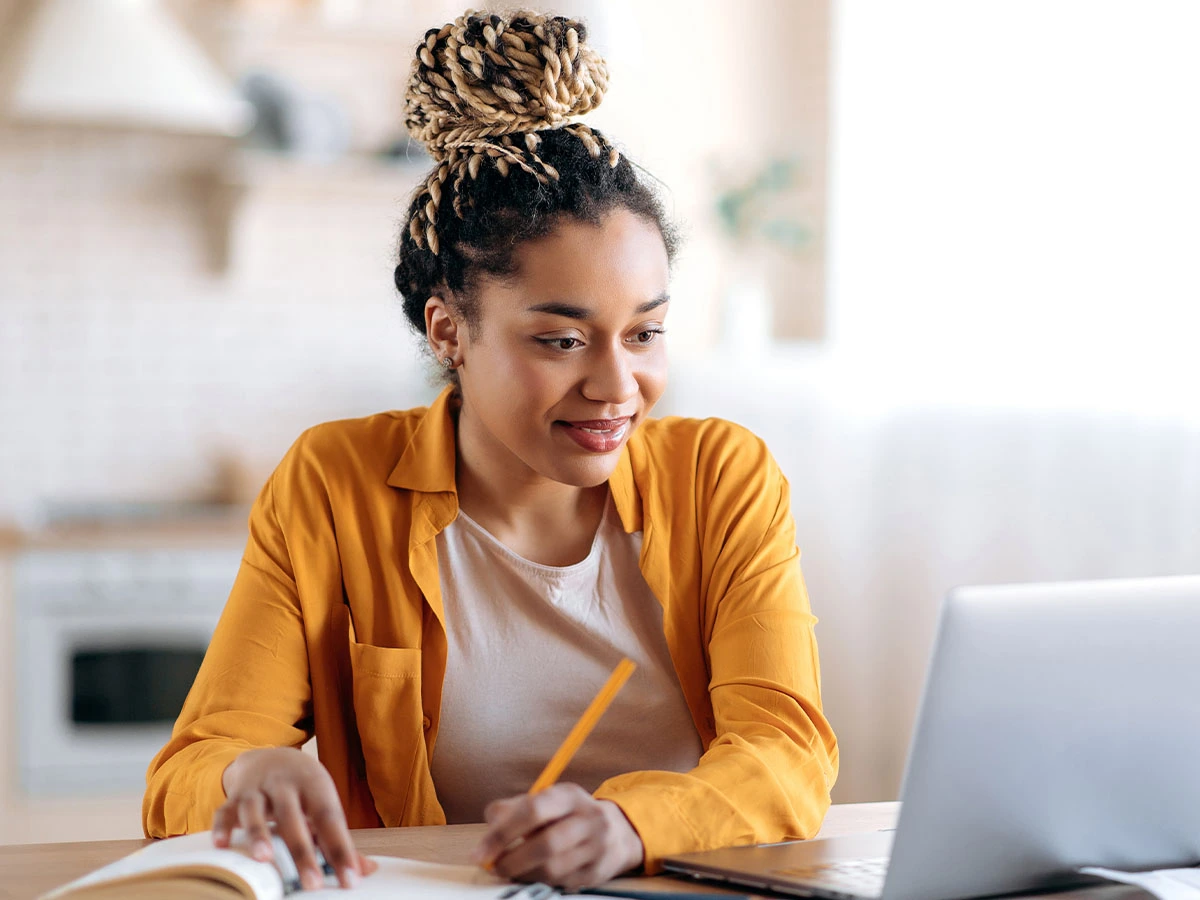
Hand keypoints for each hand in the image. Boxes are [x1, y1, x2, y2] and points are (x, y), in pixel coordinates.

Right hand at [213, 747, 377, 889]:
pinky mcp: (234, 796)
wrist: (272, 756)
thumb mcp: (323, 803)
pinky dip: (222, 826)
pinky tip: (222, 846)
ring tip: (264, 859)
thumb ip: (338, 838)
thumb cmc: (303, 789)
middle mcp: (286, 784)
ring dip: (258, 833)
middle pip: (293, 816)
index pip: (330, 819)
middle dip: (302, 851)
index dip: (341, 849)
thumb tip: (365, 870)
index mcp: (315, 786)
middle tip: (312, 883)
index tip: (350, 878)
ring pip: (255, 809)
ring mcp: (258, 789)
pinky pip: (225, 810)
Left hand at [470, 783, 644, 888]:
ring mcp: (596, 847)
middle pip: (545, 844)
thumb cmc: (570, 815)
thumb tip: (491, 820)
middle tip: (494, 867)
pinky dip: (540, 882)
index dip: (502, 833)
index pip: (533, 810)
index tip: (480, 852)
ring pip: (553, 869)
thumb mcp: (548, 800)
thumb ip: (515, 807)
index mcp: (569, 795)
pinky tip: (531, 876)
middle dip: (512, 860)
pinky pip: (562, 883)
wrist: (619, 832)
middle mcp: (587, 819)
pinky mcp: (597, 872)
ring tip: (510, 871)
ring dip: (524, 874)